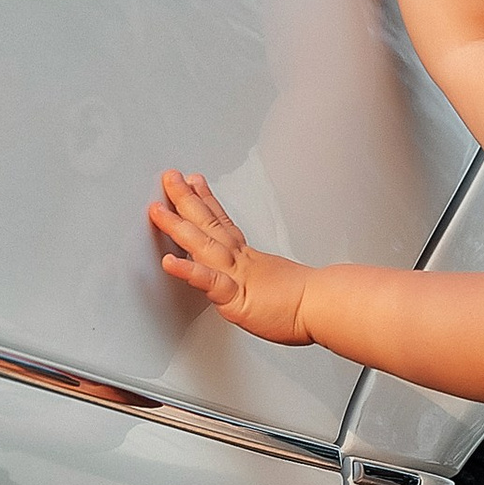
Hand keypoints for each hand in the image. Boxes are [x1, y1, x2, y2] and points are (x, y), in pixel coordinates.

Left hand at [149, 166, 314, 345]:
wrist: (326, 306)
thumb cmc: (307, 303)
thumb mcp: (278, 284)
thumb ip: (263, 280)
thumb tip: (265, 281)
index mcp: (249, 259)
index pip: (223, 223)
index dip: (206, 201)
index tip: (194, 182)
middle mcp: (240, 261)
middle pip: (208, 224)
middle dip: (185, 199)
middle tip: (170, 177)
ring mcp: (237, 276)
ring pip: (203, 245)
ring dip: (178, 226)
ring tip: (157, 210)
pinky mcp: (236, 297)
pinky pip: (209, 281)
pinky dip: (188, 270)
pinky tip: (169, 262)